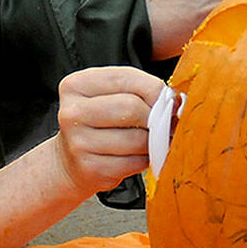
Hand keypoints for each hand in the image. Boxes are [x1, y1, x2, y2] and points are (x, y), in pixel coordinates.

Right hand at [53, 66, 165, 194]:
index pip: (126, 78)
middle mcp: (72, 113)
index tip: (167, 101)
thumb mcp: (109, 96)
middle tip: (163, 124)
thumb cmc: (99, 124)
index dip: (155, 90)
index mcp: (76, 85)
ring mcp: (78, 143)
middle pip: (131, 107)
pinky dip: (144, 160)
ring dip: (153, 142)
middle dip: (155, 117)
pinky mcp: (90, 168)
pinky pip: (134, 163)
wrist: (70, 161)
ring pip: (137, 139)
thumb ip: (138, 90)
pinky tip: (136, 156)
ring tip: (149, 140)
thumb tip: (176, 102)